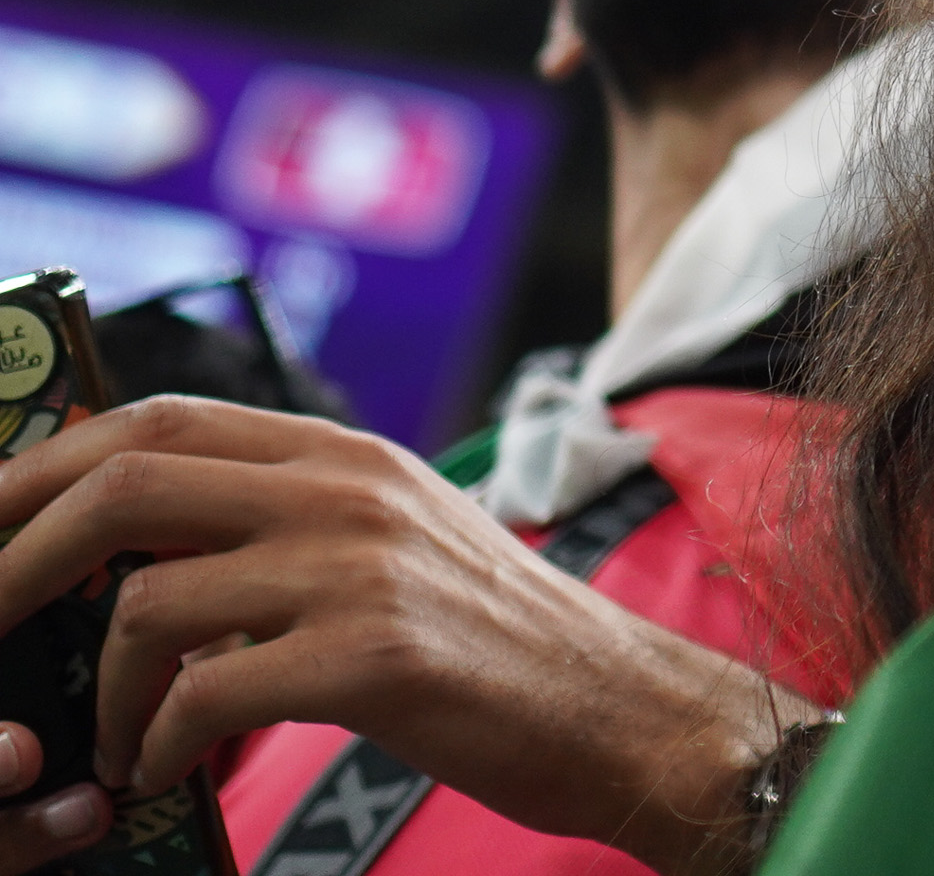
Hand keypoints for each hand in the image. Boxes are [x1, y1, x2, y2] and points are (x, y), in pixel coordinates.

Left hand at [0, 399, 801, 875]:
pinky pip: (202, 696)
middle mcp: (349, 490)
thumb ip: (284, 523)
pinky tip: (167, 770)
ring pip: (147, 600)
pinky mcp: (374, 656)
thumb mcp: (393, 544)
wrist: (618, 708)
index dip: (42, 465)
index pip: (155, 420)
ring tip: (110, 740)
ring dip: (95, 690)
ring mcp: (362, 569)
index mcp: (346, 454)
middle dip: (15, 558)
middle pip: (127, 483)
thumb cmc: (491, 645)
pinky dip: (156, 745)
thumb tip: (133, 552)